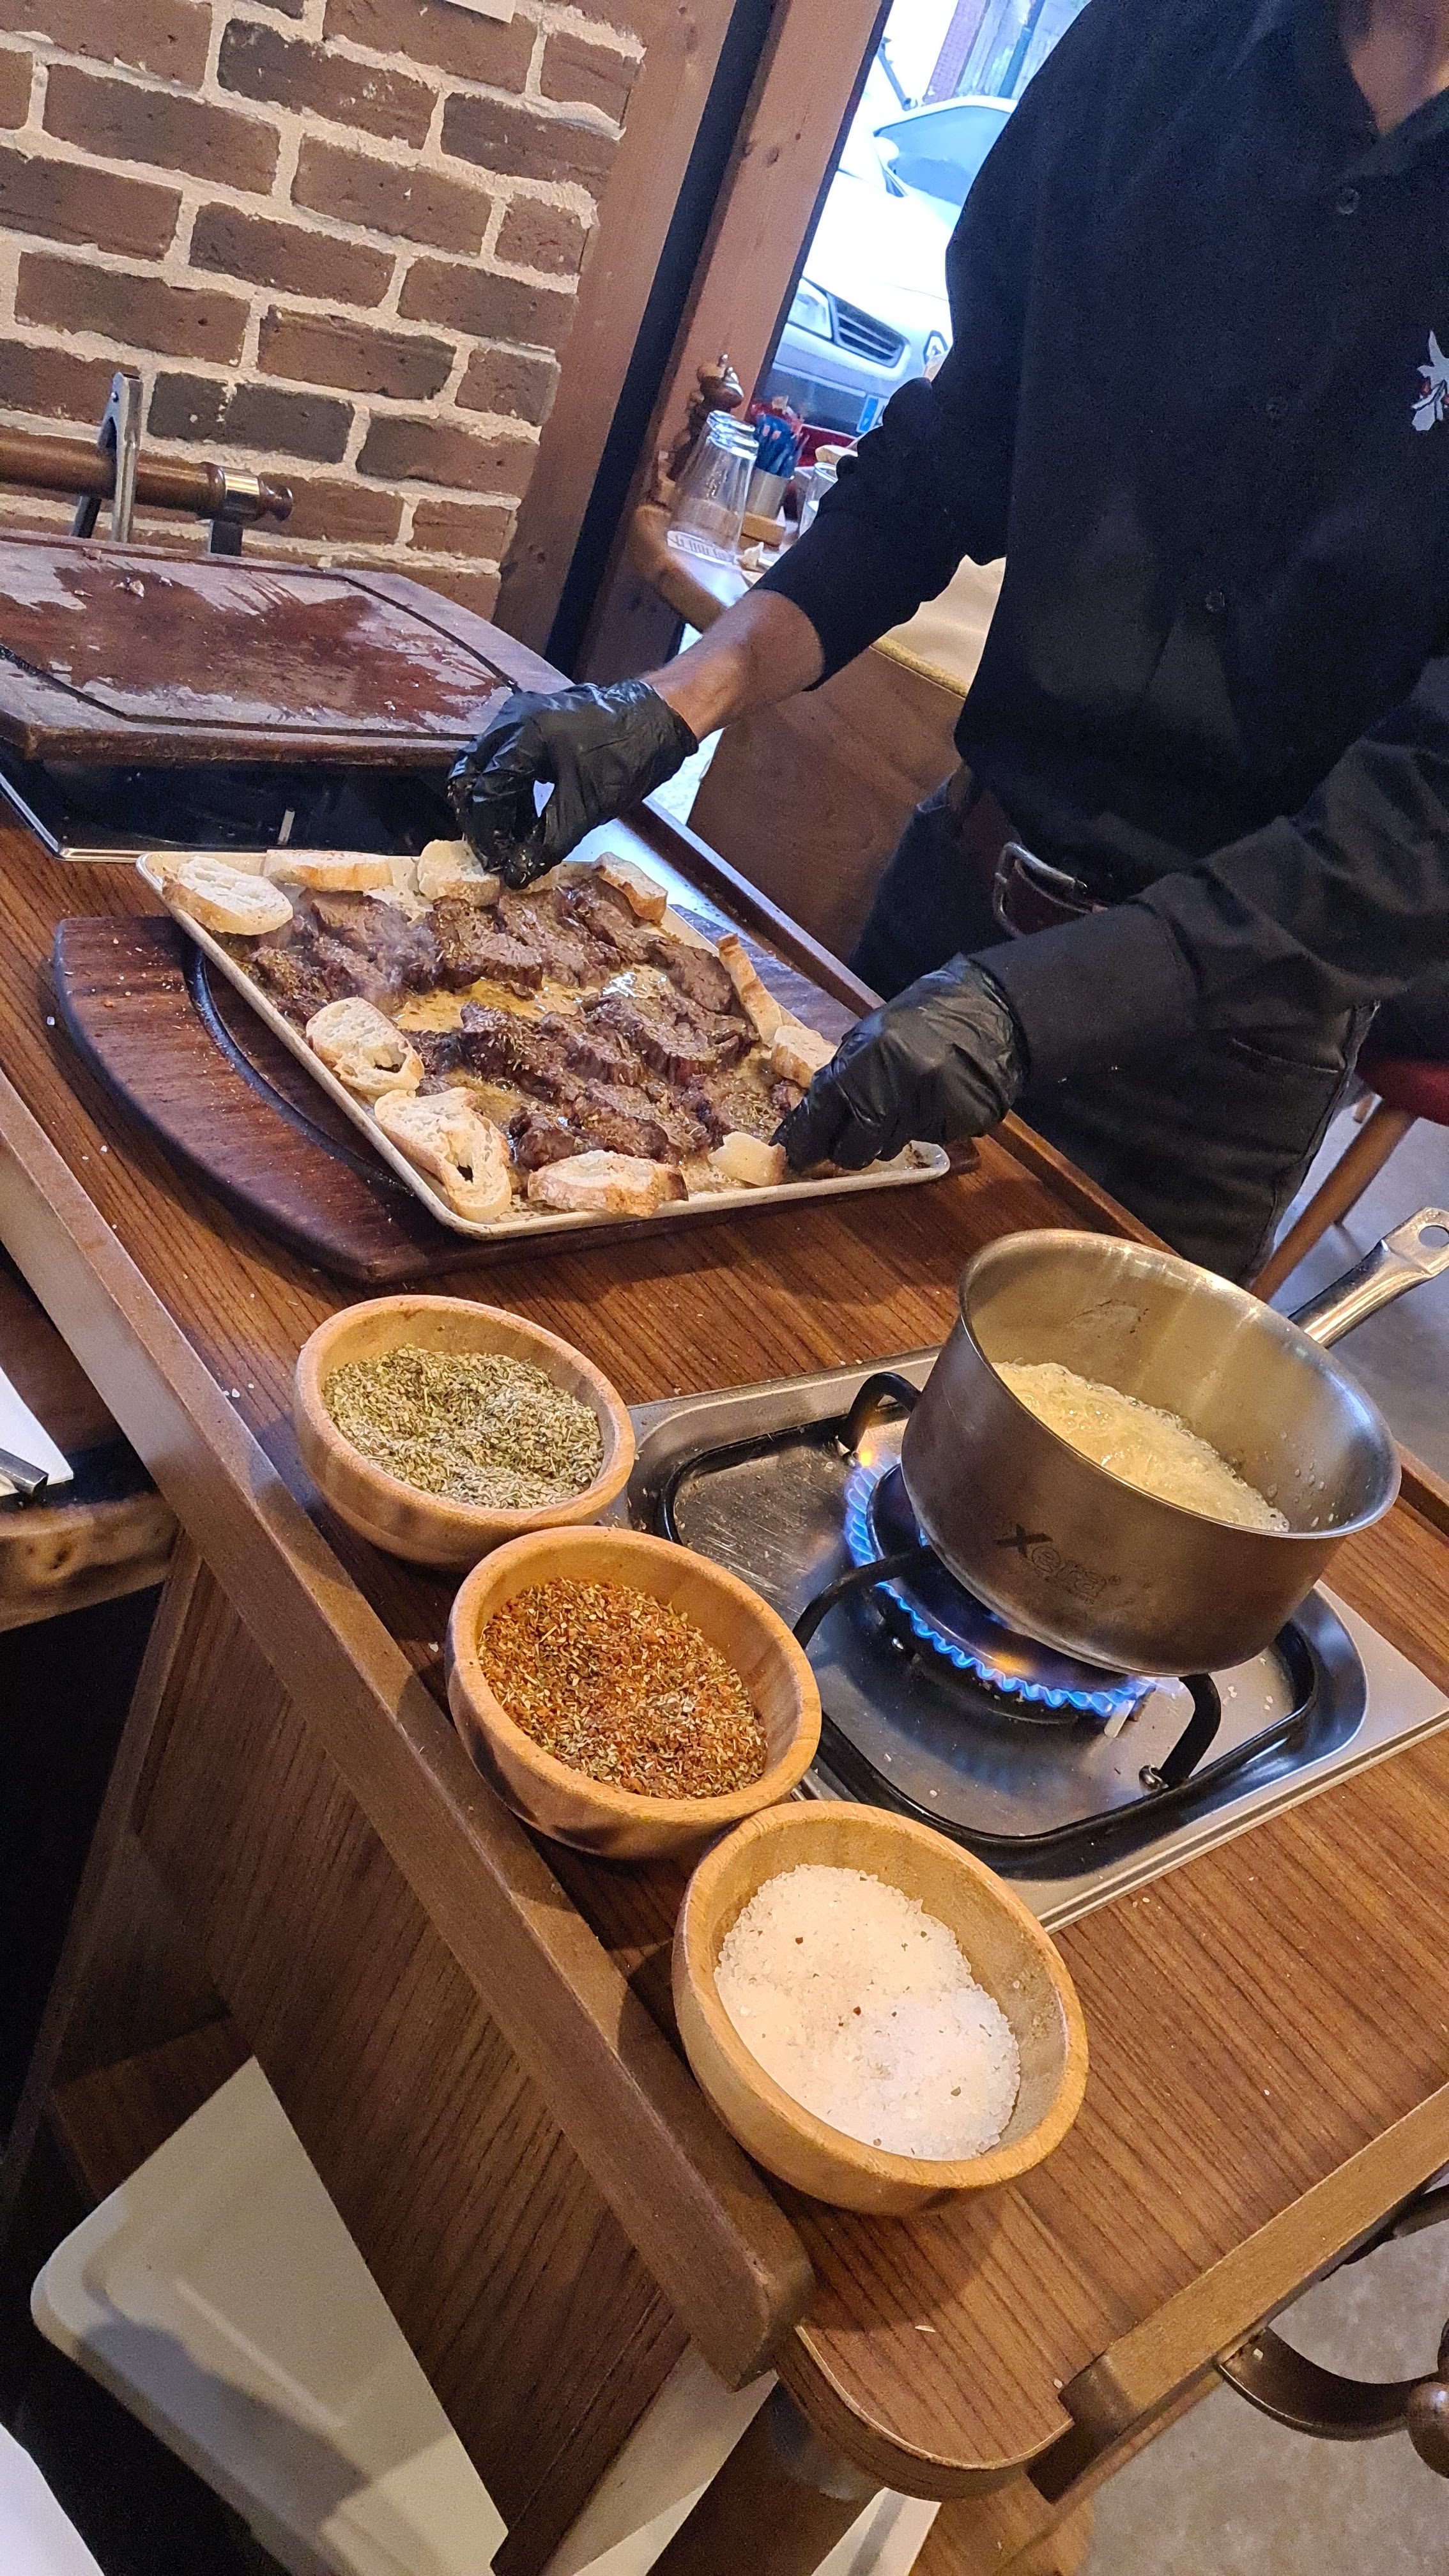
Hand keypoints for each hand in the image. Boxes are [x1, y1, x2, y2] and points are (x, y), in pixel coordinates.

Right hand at [447, 680, 697, 886]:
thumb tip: (518, 873)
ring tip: (513, 842)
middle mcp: (513, 719)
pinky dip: (509, 790)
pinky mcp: (530, 722)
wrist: (657, 719)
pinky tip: (525, 819)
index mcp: (526, 736)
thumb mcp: (588, 807)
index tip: (496, 864)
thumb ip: (548, 841)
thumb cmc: (629, 756)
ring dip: (495, 806)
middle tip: (494, 853)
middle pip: (471, 773)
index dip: (487, 834)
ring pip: (484, 766)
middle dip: (479, 818)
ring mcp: (519, 716)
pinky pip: (502, 758)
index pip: (486, 790)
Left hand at [777, 958, 1024, 1169]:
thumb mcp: (873, 1035)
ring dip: (887, 1133)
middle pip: (854, 1149)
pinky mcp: (953, 1127)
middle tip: (849, 1141)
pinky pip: (926, 1140)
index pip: (821, 1115)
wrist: (989, 1014)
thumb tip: (820, 1115)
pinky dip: (924, 1126)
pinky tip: (935, 1098)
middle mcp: (889, 1094)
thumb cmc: (925, 1017)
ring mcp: (923, 1114)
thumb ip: (847, 1075)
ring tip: (905, 1100)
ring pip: (890, 1147)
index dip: (805, 1138)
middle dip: (847, 1148)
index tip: (796, 1155)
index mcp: (862, 1064)